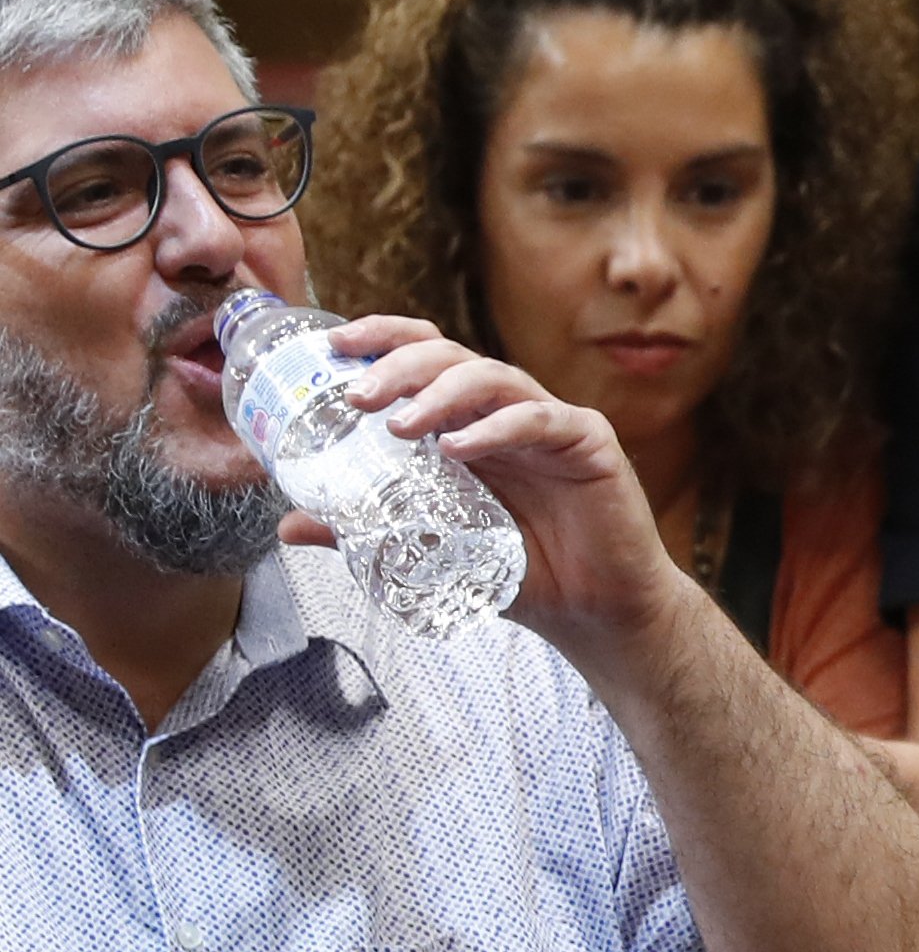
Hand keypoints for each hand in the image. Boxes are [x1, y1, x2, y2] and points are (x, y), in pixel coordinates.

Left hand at [311, 317, 696, 655]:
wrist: (594, 611)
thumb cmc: (523, 573)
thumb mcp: (432, 548)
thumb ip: (369, 529)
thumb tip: (289, 526)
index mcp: (468, 422)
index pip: (424, 357)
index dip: (380, 339)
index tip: (332, 346)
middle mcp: (505, 411)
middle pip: (450, 356)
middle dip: (398, 365)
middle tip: (356, 395)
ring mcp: (548, 422)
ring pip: (492, 376)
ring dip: (439, 392)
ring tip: (399, 425)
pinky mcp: (587, 442)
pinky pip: (539, 418)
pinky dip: (495, 428)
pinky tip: (460, 448)